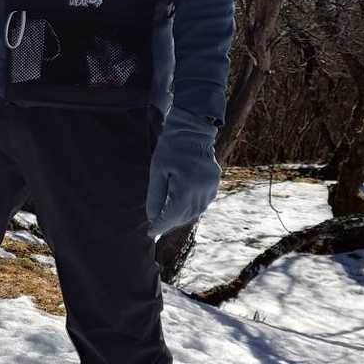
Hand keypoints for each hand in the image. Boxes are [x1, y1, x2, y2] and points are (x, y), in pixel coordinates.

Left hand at [147, 107, 219, 236]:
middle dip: (169, 222)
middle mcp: (202, 191)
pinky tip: (180, 206)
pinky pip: (203, 203)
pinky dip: (191, 208)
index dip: (160, 225)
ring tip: (166, 217)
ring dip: (180, 217)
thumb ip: (155, 196)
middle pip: (184, 216)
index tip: (150, 232)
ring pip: (195, 212)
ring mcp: (211, 187)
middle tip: (156, 224)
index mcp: (186, 188)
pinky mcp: (214, 184)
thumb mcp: (156, 171)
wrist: (192, 130)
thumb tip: (152, 218)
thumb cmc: (170, 149)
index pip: (172, 215)